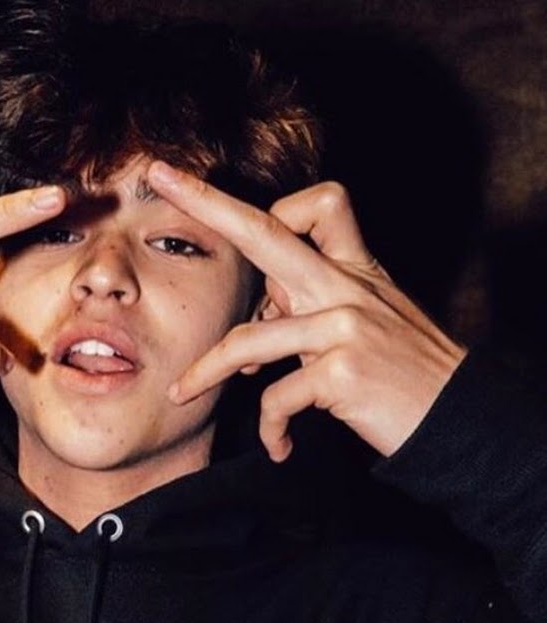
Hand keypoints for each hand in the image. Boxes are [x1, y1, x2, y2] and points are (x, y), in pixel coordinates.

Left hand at [147, 162, 466, 461]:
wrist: (461, 423)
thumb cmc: (408, 374)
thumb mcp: (371, 321)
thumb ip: (319, 304)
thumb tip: (264, 312)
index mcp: (355, 270)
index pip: (318, 205)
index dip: (274, 207)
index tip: (234, 213)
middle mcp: (347, 287)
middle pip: (266, 233)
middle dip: (207, 201)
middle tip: (160, 176)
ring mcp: (345, 327)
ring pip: (247, 338)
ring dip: (205, 371)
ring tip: (182, 393)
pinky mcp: (342, 373)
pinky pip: (276, 398)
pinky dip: (270, 427)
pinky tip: (279, 445)